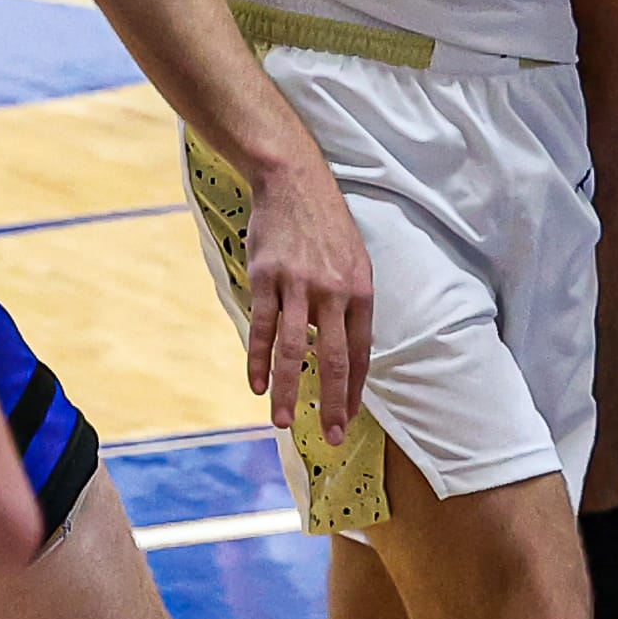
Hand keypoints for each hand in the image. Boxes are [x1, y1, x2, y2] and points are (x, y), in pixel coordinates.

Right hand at [244, 143, 373, 447]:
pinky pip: (262, 327)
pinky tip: (256, 386)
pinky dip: (256, 359)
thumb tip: (349, 349)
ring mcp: (299, 285)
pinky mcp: (267, 278)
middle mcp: (334, 292)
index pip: (361, 353)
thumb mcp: (354, 261)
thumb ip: (351, 304)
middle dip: (332, 403)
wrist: (294, 181)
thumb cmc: (326, 226)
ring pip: (294, 349)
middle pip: (334, 359)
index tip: (348, 420)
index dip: (354, 390)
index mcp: (361, 291)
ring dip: (289, 390)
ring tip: (284, 423)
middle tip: (331, 437)